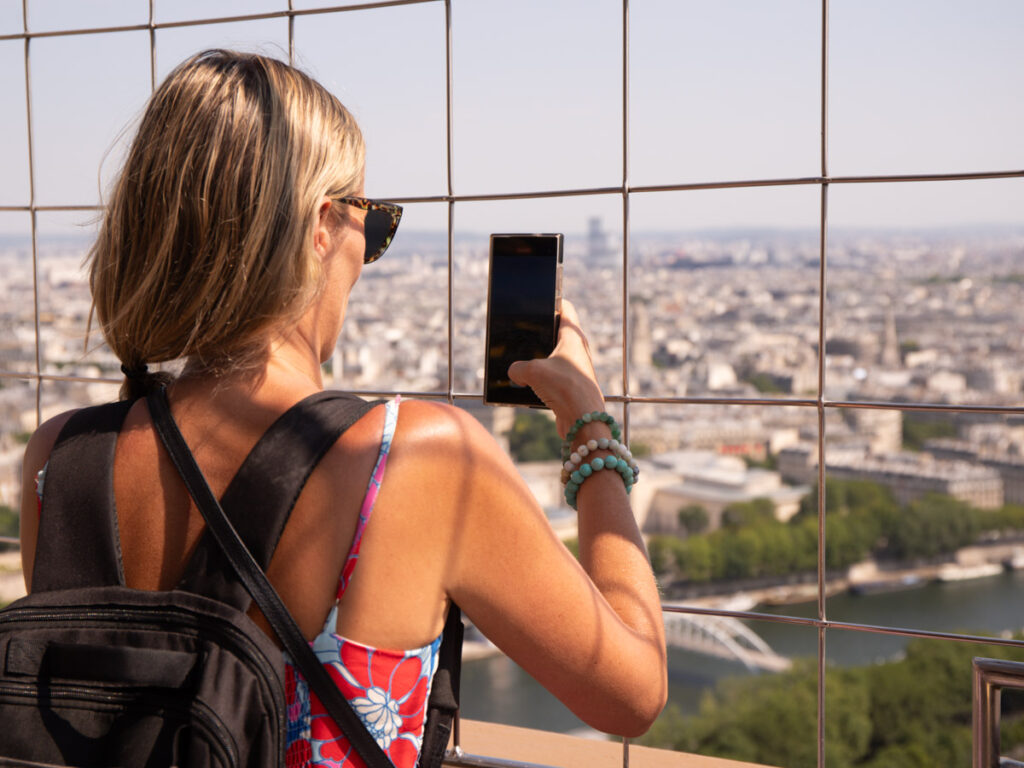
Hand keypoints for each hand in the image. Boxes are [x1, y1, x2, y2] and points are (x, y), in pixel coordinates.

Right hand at [507, 300, 605, 436]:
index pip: (566, 309)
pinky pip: (553, 379)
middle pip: (558, 334)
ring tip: (521, 364)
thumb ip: (517, 368)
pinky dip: (541, 381)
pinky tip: (527, 387)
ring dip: (540, 361)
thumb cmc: (565, 388)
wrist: (583, 420)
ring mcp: (575, 370)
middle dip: (540, 334)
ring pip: (554, 359)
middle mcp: (577, 351)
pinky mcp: (571, 388)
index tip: (543, 297)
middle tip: (523, 333)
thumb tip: (514, 373)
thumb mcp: (532, 371)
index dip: (554, 300)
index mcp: (573, 337)